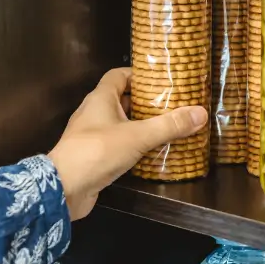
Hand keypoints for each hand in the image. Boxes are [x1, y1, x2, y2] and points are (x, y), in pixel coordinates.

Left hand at [48, 67, 207, 220]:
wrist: (64, 188)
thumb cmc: (97, 152)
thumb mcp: (137, 136)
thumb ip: (168, 125)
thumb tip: (200, 113)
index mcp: (100, 98)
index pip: (119, 75)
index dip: (139, 75)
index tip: (162, 80)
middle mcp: (94, 113)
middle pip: (122, 99)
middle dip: (146, 101)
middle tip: (172, 105)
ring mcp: (93, 135)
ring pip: (121, 123)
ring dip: (141, 125)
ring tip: (168, 127)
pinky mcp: (95, 156)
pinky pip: (118, 144)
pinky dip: (134, 145)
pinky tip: (152, 152)